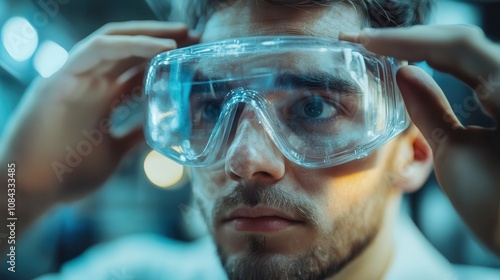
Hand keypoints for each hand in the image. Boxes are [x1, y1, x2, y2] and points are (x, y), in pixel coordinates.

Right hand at [0, 21, 198, 200]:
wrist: (31, 191)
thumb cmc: (69, 174)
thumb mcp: (114, 151)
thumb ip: (133, 137)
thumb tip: (158, 131)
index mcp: (101, 98)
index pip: (136, 69)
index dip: (164, 62)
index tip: (194, 61)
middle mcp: (89, 83)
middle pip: (129, 50)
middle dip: (163, 41)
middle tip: (196, 39)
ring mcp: (74, 78)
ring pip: (114, 41)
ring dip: (149, 35)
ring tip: (183, 35)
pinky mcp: (61, 78)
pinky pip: (97, 50)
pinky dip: (130, 45)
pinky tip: (161, 48)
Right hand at [340, 25, 499, 253]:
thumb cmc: (495, 206)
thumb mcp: (453, 154)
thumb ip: (427, 108)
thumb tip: (401, 73)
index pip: (457, 47)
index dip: (407, 40)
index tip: (367, 42)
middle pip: (462, 41)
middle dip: (412, 38)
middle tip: (367, 41)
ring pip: (469, 49)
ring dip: (426, 45)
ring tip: (384, 47)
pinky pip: (475, 65)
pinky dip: (445, 60)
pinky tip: (421, 59)